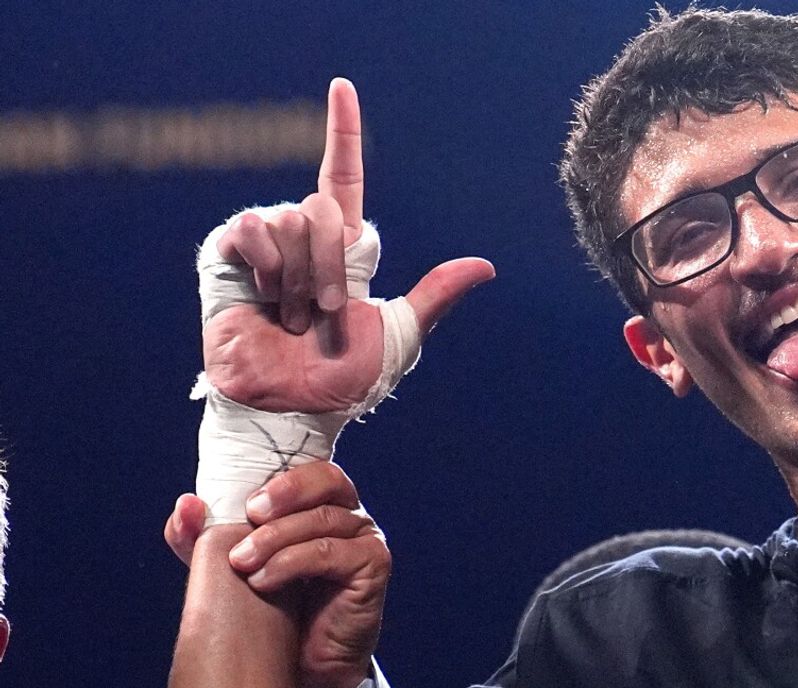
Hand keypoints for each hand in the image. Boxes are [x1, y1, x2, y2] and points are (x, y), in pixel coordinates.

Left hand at [166, 461, 389, 687]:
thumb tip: (187, 503)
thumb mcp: (226, 569)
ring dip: (276, 539)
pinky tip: (266, 581)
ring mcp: (365, 540)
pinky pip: (333, 552)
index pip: (312, 472)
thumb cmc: (270, 611)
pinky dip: (293, 561)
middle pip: (328, 480)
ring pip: (323, 519)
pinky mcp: (374, 566)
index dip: (282, 481)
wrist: (296, 668)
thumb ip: (200, 538)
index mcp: (321, 507)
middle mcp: (349, 517)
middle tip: (249, 517)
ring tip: (243, 564)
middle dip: (286, 494)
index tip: (246, 505)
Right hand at [204, 77, 493, 412]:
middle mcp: (302, 239)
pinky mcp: (226, 259)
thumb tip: (487, 267)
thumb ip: (436, 293)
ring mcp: (264, 247)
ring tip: (292, 316)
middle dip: (332, 266)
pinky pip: (251, 229)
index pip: (341, 176)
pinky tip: (264, 299)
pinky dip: (267, 267)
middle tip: (325, 312)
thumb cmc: (344, 378)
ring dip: (299, 276)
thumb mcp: (401, 333)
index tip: (342, 88)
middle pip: (322, 207)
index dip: (342, 131)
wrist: (293, 406)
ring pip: (290, 219)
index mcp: (342, 248)